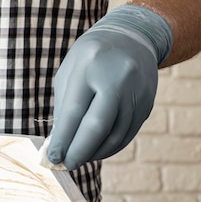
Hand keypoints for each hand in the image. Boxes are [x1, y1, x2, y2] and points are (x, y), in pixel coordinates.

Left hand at [47, 5, 172, 169]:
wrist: (132, 37)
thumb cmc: (90, 59)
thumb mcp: (70, 73)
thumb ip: (64, 109)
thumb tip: (59, 147)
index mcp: (90, 66)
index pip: (74, 112)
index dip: (63, 140)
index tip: (52, 158)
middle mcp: (117, 77)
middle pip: (98, 127)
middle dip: (79, 151)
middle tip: (67, 165)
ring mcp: (136, 90)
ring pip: (115, 135)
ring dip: (95, 153)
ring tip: (80, 158)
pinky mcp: (147, 103)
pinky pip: (127, 134)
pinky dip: (110, 148)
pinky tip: (97, 151)